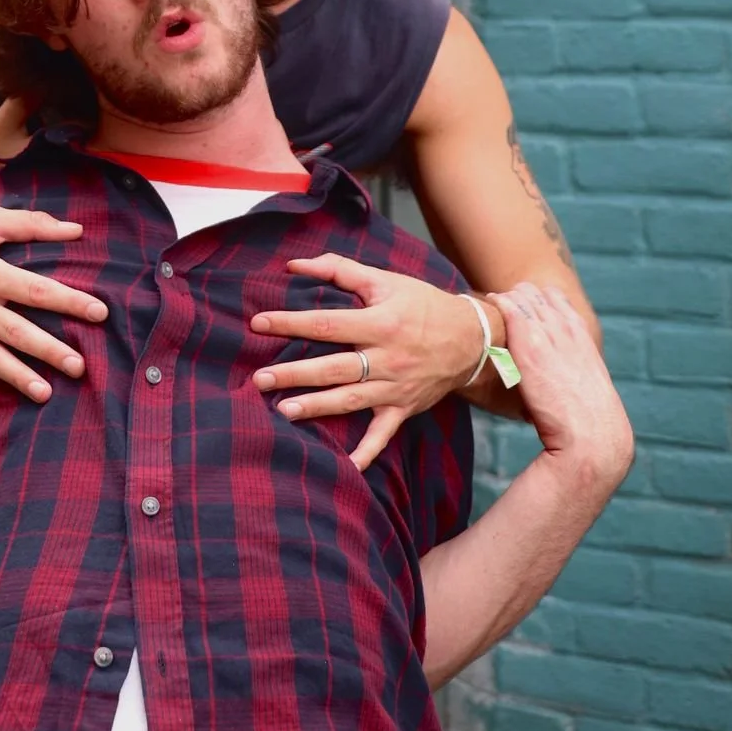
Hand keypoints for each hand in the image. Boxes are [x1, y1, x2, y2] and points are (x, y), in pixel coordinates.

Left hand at [251, 256, 488, 471]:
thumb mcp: (385, 280)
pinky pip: (383, 434)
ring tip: (283, 410)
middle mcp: (387, 358)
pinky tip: (345, 466)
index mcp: (380, 323)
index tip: (258, 324)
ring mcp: (395, 387)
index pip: (327, 323)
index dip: (291, 323)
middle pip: (333, 367)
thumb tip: (294, 264)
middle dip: (294, 374)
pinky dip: (366, 453)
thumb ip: (339, 269)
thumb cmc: (422, 305)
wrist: (473, 339)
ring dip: (316, 407)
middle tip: (259, 379)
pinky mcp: (403, 408)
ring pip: (350, 400)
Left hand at [488, 283, 632, 492]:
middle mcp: (565, 326)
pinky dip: (495, 305)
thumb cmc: (586, 420)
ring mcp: (547, 332)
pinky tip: (485, 312)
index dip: (535, 302)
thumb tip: (555, 381)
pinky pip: (508, 307)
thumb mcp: (583, 384)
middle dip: (515, 299)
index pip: (555, 298)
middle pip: (534, 293)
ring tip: (486, 314)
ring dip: (503, 302)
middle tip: (497, 315)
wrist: (591, 434)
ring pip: (520, 295)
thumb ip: (568, 370)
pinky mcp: (528, 342)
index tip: (520, 313)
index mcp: (581, 334)